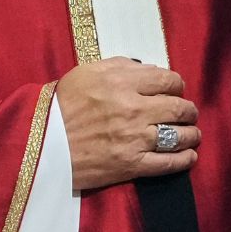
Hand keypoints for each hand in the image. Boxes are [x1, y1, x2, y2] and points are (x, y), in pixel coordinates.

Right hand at [59, 57, 199, 191]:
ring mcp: (135, 139)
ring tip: (190, 134)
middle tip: (185, 112)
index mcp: (121, 82)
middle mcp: (133, 109)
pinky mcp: (132, 165)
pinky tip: (188, 154)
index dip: (177, 85)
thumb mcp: (85, 73)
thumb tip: (147, 70)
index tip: (174, 90)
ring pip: (180, 135)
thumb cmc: (60, 106)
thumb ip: (119, 66)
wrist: (40, 144)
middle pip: (180, 108)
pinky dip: (185, 158)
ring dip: (191, 134)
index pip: (168, 80)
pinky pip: (170, 163)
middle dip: (188, 110)